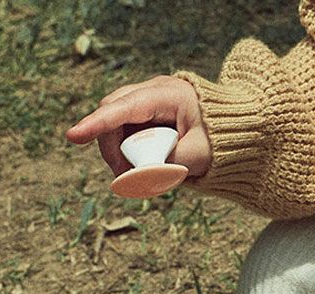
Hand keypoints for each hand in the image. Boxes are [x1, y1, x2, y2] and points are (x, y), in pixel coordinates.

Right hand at [65, 75, 211, 178]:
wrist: (240, 130)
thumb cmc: (223, 140)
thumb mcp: (201, 156)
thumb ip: (169, 164)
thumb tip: (138, 172)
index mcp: (167, 95)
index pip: (123, 108)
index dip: (97, 124)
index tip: (73, 136)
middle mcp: (152, 93)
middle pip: (113, 116)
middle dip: (112, 148)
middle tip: (127, 178)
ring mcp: (148, 104)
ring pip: (117, 126)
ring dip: (123, 154)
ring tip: (145, 177)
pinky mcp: (148, 117)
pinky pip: (128, 133)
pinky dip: (133, 153)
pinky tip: (149, 168)